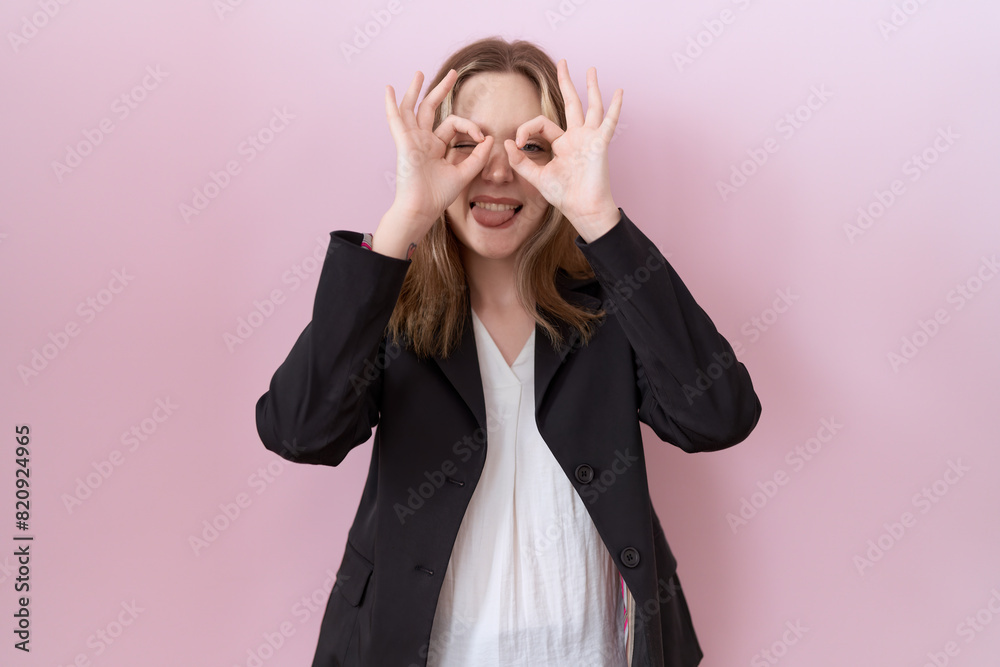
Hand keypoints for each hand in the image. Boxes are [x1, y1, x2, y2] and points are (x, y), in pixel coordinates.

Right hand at [383, 69, 492, 237]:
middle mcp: (422, 141)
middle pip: (430, 108)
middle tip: (453, 73)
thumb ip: (477, 157)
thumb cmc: (438, 196)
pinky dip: (391, 104)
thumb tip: (489, 138)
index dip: (470, 127)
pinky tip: (389, 89)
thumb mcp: (463, 174)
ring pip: (412, 109)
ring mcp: (411, 140)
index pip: (454, 125)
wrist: (422, 208)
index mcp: (435, 147)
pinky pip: (395, 120)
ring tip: (420, 73)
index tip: (482, 138)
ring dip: (415, 90)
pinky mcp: (403, 143)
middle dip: (442, 90)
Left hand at [503, 60, 622, 238]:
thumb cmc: (564, 196)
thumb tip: (507, 144)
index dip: (526, 128)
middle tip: (563, 62)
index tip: (517, 141)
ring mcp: (589, 139)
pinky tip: (620, 91)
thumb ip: (521, 162)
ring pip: (591, 106)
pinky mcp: (600, 143)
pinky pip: (609, 122)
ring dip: (591, 87)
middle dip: (566, 82)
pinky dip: (615, 106)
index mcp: (561, 144)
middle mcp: (576, 137)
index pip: (541, 124)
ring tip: (591, 69)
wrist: (583, 209)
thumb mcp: (537, 177)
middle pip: (571, 103)